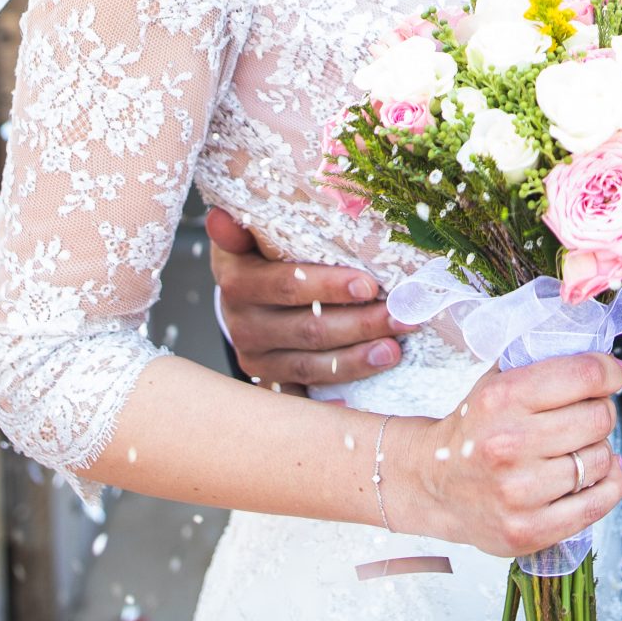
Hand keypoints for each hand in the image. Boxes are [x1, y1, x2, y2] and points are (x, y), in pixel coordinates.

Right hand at [206, 207, 403, 388]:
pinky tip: (355, 404)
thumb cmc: (262, 250)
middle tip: (403, 316)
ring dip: (357, 359)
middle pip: (308, 329)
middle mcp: (242, 323)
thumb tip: (218, 216)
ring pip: (310, 365)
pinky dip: (327, 402)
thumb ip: (242, 225)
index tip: (369, 285)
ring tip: (394, 350)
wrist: (242, 289)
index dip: (328, 287)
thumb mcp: (252, 231)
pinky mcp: (268, 380)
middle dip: (361, 324)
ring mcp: (255, 356)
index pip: (286, 285)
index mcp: (238, 280)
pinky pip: (300, 396)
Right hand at [400, 353, 621, 557]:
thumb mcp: (497, 382)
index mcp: (501, 399)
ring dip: (597, 450)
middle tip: (583, 416)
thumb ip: (549, 365)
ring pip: (601, 459)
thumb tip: (619, 370)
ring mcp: (519, 492)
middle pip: (598, 418)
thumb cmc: (473, 431)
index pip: (583, 376)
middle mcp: (509, 444)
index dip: (607, 372)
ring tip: (572, 449)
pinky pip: (599, 502)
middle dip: (600, 412)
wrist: (434, 484)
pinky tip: (591, 475)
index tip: (610, 376)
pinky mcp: (529, 529)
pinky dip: (607, 484)